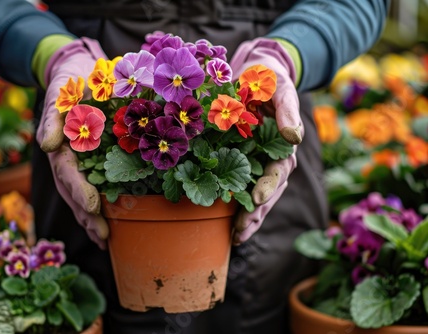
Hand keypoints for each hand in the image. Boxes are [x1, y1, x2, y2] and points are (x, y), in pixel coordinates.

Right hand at [36, 38, 109, 248]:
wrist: (80, 71)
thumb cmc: (71, 82)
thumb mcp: (60, 93)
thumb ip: (52, 118)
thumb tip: (47, 146)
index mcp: (61, 146)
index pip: (67, 173)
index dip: (79, 190)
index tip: (93, 207)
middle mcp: (68, 159)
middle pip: (73, 192)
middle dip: (86, 215)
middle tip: (102, 236)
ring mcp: (80, 162)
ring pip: (81, 196)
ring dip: (91, 219)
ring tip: (104, 241)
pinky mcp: (94, 161)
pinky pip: (96, 187)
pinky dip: (100, 208)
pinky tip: (108, 226)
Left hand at [229, 38, 302, 244]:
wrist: (256, 74)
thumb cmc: (269, 80)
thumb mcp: (280, 89)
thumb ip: (286, 110)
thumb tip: (294, 136)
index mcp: (283, 146)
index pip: (279, 171)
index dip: (268, 186)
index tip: (256, 200)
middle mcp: (273, 159)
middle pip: (268, 192)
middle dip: (256, 214)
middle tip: (240, 234)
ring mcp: (258, 163)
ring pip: (256, 196)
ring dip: (248, 218)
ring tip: (235, 238)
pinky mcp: (243, 162)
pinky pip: (240, 187)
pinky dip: (235, 206)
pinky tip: (227, 224)